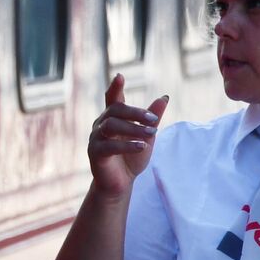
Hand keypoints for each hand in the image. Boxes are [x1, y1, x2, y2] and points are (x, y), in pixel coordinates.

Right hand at [88, 74, 168, 197]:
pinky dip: (126, 145)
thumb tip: (164, 97)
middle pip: (115, 110)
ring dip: (133, 128)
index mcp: (112, 118)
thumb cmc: (132, 157)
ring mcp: (95, 138)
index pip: (113, 99)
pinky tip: (141, 146)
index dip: (115, 87)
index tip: (120, 76)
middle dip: (135, 112)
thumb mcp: (146, 136)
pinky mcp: (95, 153)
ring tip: (151, 134)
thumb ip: (152, 118)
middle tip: (153, 119)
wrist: (121, 183)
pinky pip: (109, 145)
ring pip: (111, 125)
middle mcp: (101, 124)